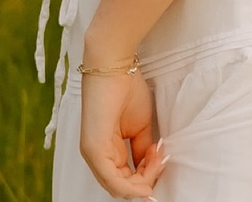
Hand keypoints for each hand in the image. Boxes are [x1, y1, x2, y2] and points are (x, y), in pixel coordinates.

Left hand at [78, 67, 166, 197]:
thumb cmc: (125, 87)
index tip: (159, 156)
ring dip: (143, 179)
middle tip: (159, 158)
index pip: (125, 177)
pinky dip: (132, 187)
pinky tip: (146, 181)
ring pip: (119, 187)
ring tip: (156, 158)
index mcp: (106, 148)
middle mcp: (95, 154)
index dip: (146, 174)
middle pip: (123, 186)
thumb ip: (141, 149)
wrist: (114, 65)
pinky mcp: (94, 150)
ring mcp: (92, 153)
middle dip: (146, 178)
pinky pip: (113, 181)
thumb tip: (148, 167)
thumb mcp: (139, 126)